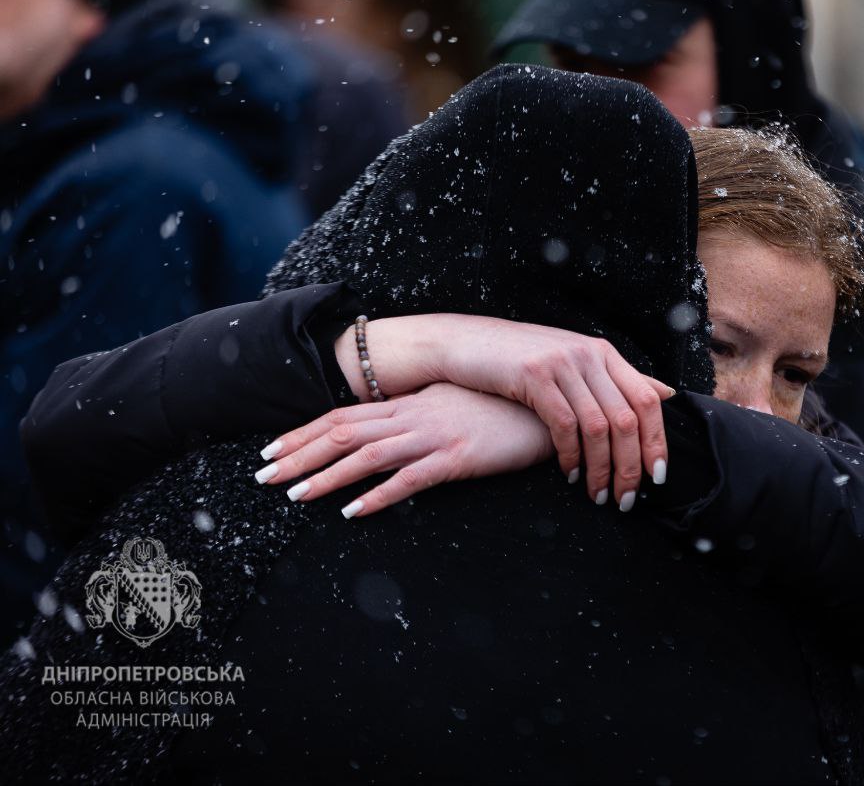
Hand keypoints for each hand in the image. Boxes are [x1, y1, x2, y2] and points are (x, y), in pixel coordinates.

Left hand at [254, 383, 553, 517]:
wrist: (549, 404)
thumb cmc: (504, 407)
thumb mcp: (455, 406)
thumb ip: (422, 417)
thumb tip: (392, 433)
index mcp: (410, 403)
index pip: (345, 416)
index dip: (304, 432)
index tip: (271, 448)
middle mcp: (415, 415)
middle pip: (343, 433)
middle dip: (299, 454)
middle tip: (262, 475)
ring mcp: (434, 435)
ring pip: (367, 455)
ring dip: (326, 476)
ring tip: (294, 496)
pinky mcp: (457, 457)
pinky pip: (410, 480)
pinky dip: (378, 496)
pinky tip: (353, 513)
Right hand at [335, 314, 675, 509]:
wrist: (463, 343)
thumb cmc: (518, 360)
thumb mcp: (572, 362)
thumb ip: (616, 379)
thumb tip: (665, 393)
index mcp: (603, 353)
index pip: (647, 400)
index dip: (656, 441)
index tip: (657, 476)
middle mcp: (588, 354)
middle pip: (628, 418)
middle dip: (631, 466)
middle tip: (627, 498)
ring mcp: (562, 363)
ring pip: (599, 427)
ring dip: (601, 468)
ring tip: (598, 494)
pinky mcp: (534, 375)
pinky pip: (564, 425)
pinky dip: (571, 456)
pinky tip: (570, 474)